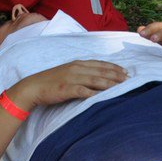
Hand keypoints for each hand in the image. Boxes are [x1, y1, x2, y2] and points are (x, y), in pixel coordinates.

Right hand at [8, 59, 128, 109]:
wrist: (33, 87)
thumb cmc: (50, 81)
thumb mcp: (67, 73)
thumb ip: (81, 73)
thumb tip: (95, 77)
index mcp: (77, 64)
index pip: (99, 64)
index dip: (113, 67)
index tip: (125, 71)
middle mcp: (76, 68)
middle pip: (100, 71)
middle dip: (116, 75)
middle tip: (129, 79)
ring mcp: (71, 78)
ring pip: (95, 79)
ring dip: (110, 83)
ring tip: (122, 87)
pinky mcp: (66, 89)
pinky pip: (83, 91)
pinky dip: (94, 93)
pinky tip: (103, 96)